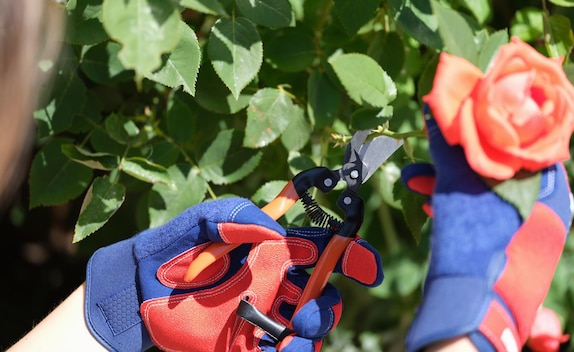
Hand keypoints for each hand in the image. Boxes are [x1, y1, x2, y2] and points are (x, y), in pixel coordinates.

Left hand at [84, 197, 381, 351]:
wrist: (137, 292)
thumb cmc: (170, 250)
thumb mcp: (199, 222)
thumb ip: (236, 216)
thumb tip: (276, 232)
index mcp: (273, 251)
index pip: (323, 251)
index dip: (352, 257)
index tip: (368, 268)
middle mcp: (275, 283)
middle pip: (323, 294)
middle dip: (327, 303)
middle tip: (304, 312)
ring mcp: (264, 316)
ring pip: (309, 327)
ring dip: (312, 331)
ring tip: (289, 333)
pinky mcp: (250, 344)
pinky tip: (279, 350)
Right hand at [401, 107, 572, 351]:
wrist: (466, 304)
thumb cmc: (471, 243)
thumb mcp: (457, 188)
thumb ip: (448, 148)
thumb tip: (435, 106)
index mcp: (548, 194)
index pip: (531, 147)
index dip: (502, 126)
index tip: (473, 111)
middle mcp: (542, 212)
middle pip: (503, 169)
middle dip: (462, 156)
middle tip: (437, 142)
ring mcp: (523, 231)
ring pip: (486, 193)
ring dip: (450, 181)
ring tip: (415, 177)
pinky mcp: (501, 244)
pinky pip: (481, 214)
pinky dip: (456, 204)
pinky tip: (427, 199)